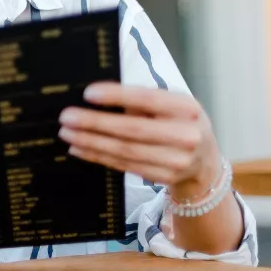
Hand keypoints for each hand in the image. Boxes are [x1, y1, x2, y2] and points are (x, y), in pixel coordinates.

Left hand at [58, 82, 220, 198]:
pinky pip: (123, 165)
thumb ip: (141, 100)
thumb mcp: (170, 104)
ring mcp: (176, 160)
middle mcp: (186, 135)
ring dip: (90, 141)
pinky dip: (98, 156)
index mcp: (188, 108)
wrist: (204, 162)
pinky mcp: (163, 177)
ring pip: (124, 151)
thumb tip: (97, 96)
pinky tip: (79, 147)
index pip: (148, 99)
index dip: (117, 96)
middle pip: (132, 130)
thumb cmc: (179, 122)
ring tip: (67, 132)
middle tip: (67, 117)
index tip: (88, 93)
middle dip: (95, 123)